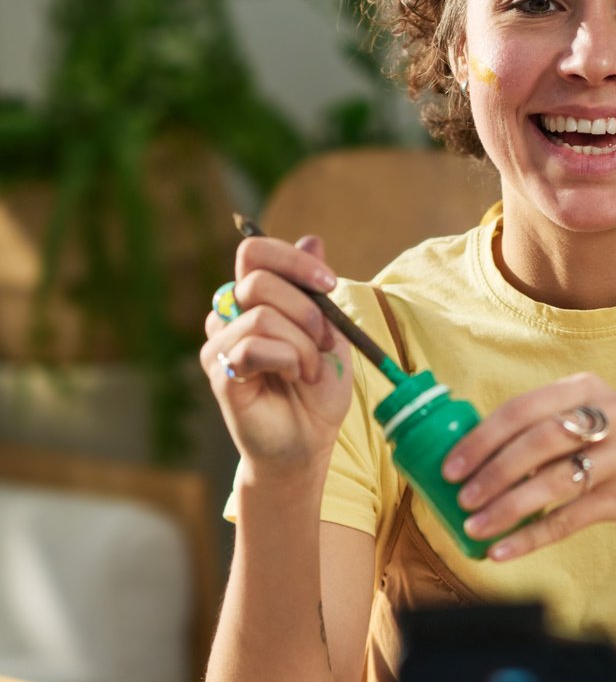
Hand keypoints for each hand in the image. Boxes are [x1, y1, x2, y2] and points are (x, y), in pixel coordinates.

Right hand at [200, 232, 352, 474]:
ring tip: (310, 371)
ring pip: (262, 314)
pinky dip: (287, 360)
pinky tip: (294, 379)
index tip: (329, 284)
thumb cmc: (316, 391)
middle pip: (258, 278)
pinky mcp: (220, 372)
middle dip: (307, 309)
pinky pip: (253, 346)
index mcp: (253, 299)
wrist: (308, 443)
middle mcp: (229, 316)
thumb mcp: (328, 333)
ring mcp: (220, 343)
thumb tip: (313, 238)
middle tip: (326, 342)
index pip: (255, 251)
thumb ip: (315, 290)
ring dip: (303, 344)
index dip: (293, 259)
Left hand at [442, 372, 615, 559]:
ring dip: (508, 508)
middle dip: (494, 472)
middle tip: (462, 498)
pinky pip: (570, 519)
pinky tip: (503, 550)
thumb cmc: (611, 445)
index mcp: (586, 388)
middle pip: (540, 442)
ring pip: (555, 483)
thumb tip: (467, 457)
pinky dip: (532, 536)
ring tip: (475, 527)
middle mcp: (610, 416)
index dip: (483, 439)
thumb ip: (538, 427)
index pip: (523, 409)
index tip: (452, 467)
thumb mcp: (586, 418)